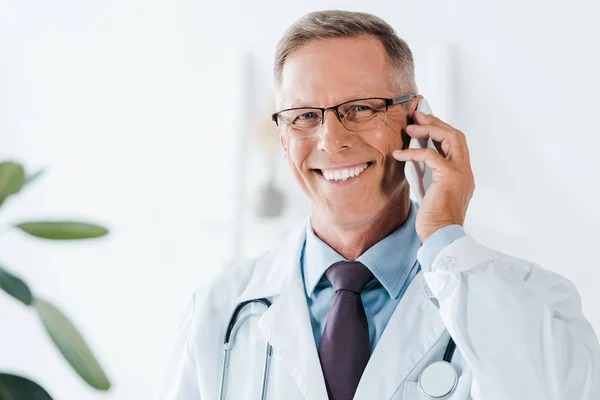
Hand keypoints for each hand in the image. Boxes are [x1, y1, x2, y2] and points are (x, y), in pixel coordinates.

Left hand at [393, 111, 474, 242]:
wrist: (441, 235)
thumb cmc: (434, 219)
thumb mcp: (431, 191)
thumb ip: (428, 175)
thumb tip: (414, 160)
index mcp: (463, 174)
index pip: (455, 145)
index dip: (440, 131)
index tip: (424, 123)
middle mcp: (465, 171)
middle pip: (456, 136)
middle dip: (436, 123)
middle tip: (417, 115)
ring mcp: (460, 172)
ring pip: (451, 139)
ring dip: (429, 129)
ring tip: (410, 127)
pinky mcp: (449, 176)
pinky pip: (430, 156)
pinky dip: (413, 152)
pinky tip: (398, 154)